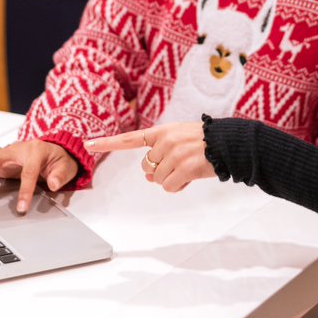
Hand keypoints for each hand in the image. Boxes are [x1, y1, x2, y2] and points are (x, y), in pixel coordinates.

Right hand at [0, 139, 78, 212]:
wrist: (54, 150)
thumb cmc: (59, 160)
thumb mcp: (67, 167)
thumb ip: (61, 175)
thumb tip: (54, 184)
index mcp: (36, 150)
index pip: (28, 171)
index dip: (25, 190)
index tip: (21, 207)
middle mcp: (18, 147)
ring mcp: (7, 149)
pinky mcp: (0, 155)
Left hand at [84, 122, 213, 192]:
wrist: (229, 143)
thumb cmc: (205, 142)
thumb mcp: (180, 138)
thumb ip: (160, 152)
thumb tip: (149, 175)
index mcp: (162, 131)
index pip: (130, 138)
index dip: (107, 143)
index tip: (87, 144)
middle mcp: (165, 141)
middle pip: (147, 168)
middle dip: (159, 171)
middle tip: (179, 164)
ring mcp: (175, 154)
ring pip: (158, 179)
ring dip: (172, 179)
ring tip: (189, 168)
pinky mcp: (185, 167)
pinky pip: (169, 187)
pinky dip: (179, 186)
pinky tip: (191, 177)